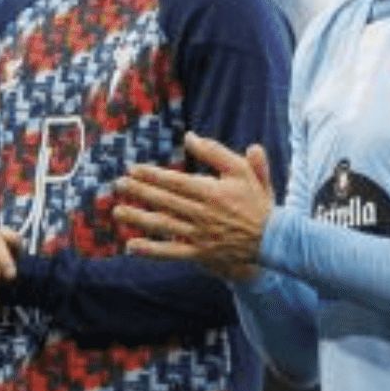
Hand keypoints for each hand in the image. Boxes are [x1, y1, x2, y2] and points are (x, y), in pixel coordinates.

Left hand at [114, 134, 273, 281]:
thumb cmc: (256, 201)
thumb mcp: (242, 170)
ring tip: (117, 211)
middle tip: (119, 185)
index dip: (152, 176)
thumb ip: (215, 152)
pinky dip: (151, 250)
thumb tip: (189, 137)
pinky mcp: (200, 254)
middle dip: (140, 192)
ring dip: (139, 218)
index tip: (133, 169)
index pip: (175, 182)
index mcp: (212, 192)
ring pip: (164, 225)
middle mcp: (202, 214)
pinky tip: (131, 246)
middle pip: (165, 201)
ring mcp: (200, 235)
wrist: (272, 239)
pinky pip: (171, 252)